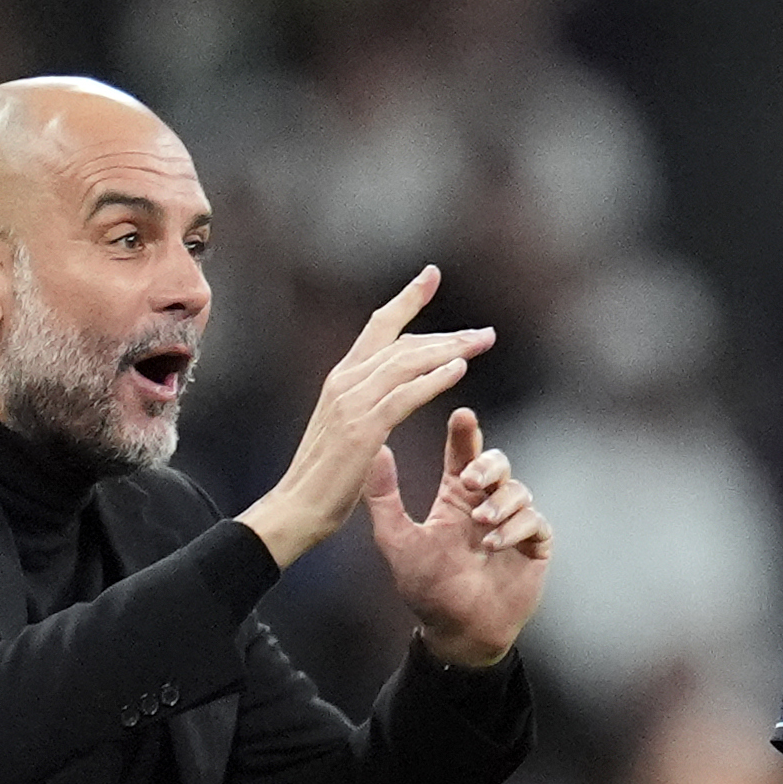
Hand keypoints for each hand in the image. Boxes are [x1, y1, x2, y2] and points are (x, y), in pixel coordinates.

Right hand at [240, 268, 495, 567]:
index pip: (379, 327)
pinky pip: (405, 395)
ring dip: (449, 349)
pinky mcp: (363, 428)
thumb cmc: (325, 477)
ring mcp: (352, 402)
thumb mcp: (348, 429)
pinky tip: (459, 369)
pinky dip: (433, 378)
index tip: (432, 275)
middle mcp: (345, 381)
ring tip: (483, 344)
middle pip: (401, 341)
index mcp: (342, 379)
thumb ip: (369, 405)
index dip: (407, 300)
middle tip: (485, 331)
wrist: (297, 508)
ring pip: (406, 362)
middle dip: (447, 333)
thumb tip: (392, 396)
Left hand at [367, 403, 548, 667]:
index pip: (463, 455)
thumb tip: (375, 450)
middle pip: (497, 464)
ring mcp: (513, 524)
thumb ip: (384, 497)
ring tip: (481, 523)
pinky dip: (516, 527)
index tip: (462, 416)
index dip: (465, 433)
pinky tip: (495, 542)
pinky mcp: (534, 546)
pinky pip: (535, 522)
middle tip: (470, 479)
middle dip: (487, 465)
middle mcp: (486, 505)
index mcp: (455, 500)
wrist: (457, 631)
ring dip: (500, 502)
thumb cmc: (426, 589)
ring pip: (518, 491)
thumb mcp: (397, 540)